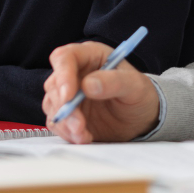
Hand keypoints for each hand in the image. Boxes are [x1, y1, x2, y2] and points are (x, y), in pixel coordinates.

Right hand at [43, 41, 160, 143]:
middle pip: (54, 84)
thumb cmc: (139, 94)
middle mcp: (75, 72)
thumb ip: (114, 82)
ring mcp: (69, 94)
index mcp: (89, 56)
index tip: (68, 96)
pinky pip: (57, 122)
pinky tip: (84, 137)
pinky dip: (67, 132)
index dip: (63, 75)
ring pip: (52, 105)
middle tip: (79, 124)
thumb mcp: (135, 85)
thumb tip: (88, 85)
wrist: (141, 117)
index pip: (65, 57)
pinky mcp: (68, 113)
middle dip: (64, 107)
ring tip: (83, 134)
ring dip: (65, 122)